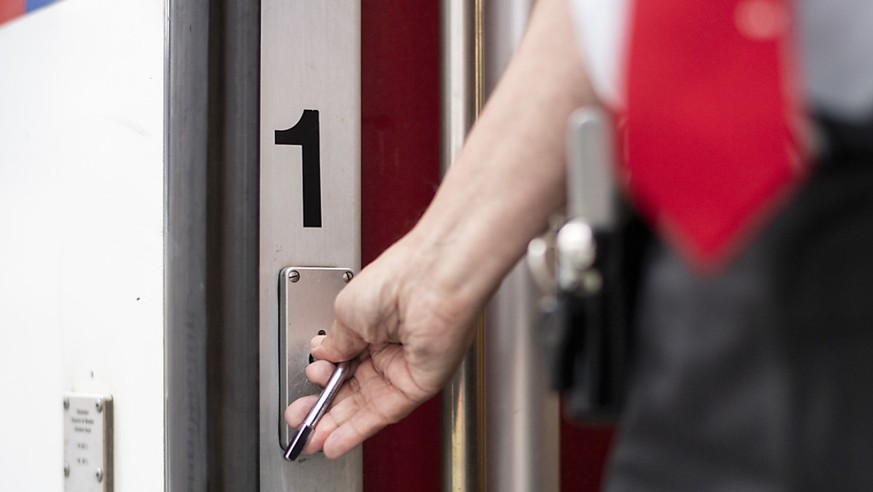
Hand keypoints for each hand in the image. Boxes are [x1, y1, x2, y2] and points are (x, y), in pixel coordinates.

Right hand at [284, 235, 481, 458]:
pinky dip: (358, 429)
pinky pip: (384, 412)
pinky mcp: (419, 384)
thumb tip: (320, 353)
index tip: (304, 391)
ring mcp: (404, 366)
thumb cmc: (397, 281)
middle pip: (352, 388)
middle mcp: (390, 346)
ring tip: (311, 439)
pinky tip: (335, 441)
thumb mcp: (346, 312)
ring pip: (366, 405)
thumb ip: (333, 342)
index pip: (343, 361)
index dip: (322, 381)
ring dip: (336, 425)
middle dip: (323, 409)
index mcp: (372, 323)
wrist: (430, 283)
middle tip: (301, 422)